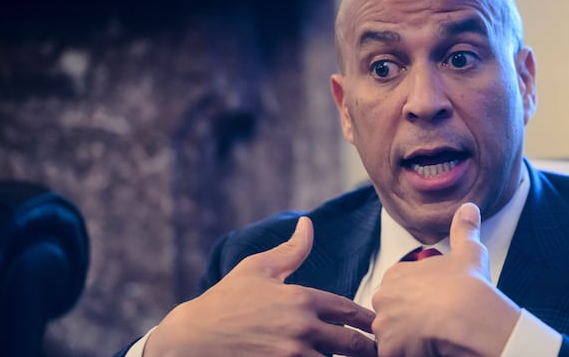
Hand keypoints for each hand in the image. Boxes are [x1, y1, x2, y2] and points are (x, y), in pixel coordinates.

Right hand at [145, 217, 376, 356]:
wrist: (191, 339)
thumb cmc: (225, 300)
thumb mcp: (257, 269)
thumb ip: (291, 250)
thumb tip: (308, 224)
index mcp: (302, 299)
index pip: (351, 311)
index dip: (368, 321)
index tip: (376, 326)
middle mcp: (302, 328)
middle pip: (353, 344)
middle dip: (368, 349)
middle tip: (377, 351)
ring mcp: (292, 356)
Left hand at [372, 203, 520, 356]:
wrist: (470, 315)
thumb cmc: (469, 285)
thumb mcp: (468, 250)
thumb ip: (464, 228)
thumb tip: (469, 208)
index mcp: (396, 275)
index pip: (398, 291)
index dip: (418, 301)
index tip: (436, 306)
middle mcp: (384, 298)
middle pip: (391, 314)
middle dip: (408, 322)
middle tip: (434, 325)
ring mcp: (384, 325)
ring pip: (391, 338)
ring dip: (407, 341)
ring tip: (432, 339)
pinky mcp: (389, 349)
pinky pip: (393, 355)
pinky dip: (407, 354)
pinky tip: (428, 350)